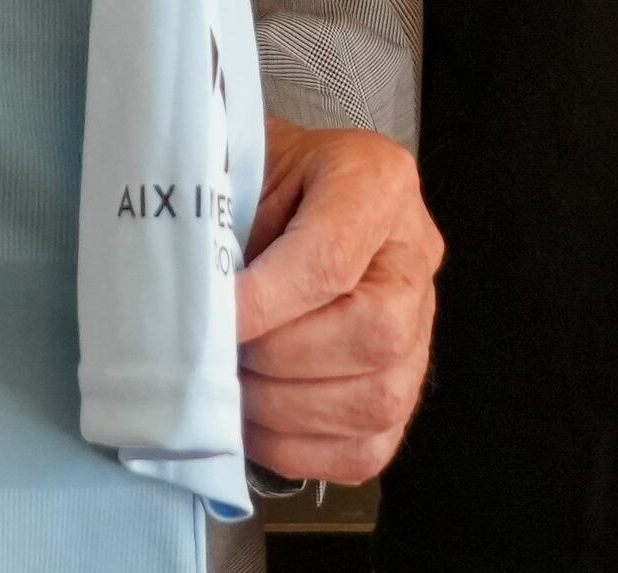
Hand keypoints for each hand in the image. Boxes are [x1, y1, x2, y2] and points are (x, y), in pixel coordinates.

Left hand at [236, 119, 437, 485]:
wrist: (280, 197)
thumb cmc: (253, 181)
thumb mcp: (235, 170)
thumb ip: (223, 223)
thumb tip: (196, 309)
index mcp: (376, 181)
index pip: (331, 257)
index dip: (264, 301)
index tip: (213, 319)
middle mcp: (414, 256)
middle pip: (374, 332)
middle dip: (280, 357)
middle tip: (222, 354)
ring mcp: (421, 328)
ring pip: (377, 398)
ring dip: (284, 410)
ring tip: (231, 389)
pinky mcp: (405, 390)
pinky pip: (367, 446)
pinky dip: (298, 448)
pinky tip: (253, 423)